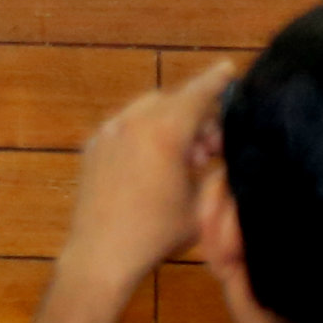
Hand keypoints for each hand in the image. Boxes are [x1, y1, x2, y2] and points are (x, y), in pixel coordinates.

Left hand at [54, 60, 236, 291]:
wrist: (101, 254)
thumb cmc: (157, 233)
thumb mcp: (201, 203)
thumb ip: (214, 170)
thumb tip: (218, 151)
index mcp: (164, 133)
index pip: (197, 95)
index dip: (216, 81)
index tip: (228, 69)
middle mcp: (133, 122)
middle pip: (173, 100)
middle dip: (195, 115)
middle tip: (208, 150)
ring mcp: (108, 131)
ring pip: (147, 109)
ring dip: (169, 122)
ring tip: (181, 159)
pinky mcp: (93, 145)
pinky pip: (125, 124)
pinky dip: (144, 132)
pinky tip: (152, 163)